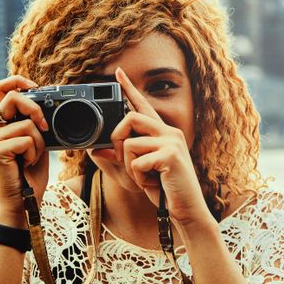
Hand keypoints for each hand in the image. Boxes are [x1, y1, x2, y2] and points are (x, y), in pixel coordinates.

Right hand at [0, 75, 49, 227]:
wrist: (23, 201)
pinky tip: (26, 164)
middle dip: (35, 107)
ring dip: (39, 142)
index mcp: (1, 123)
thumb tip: (49, 107)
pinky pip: (25, 140)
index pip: (1, 88)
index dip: (18, 81)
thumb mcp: (37, 143)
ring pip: (26, 124)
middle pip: (12, 96)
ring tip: (32, 157)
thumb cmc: (30, 174)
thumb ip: (36, 124)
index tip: (35, 87)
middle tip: (44, 126)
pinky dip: (34, 153)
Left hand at [110, 67, 208, 227]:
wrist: (188, 211)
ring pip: (130, 145)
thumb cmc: (166, 192)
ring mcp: (172, 143)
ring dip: (130, 167)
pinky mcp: (170, 156)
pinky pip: (137, 162)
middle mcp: (169, 133)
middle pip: (130, 119)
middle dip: (117, 139)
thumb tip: (96, 149)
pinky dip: (140, 177)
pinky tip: (154, 184)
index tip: (118, 72)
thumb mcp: (140, 173)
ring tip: (147, 178)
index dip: (129, 88)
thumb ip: (121, 158)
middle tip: (121, 159)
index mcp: (163, 133)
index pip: (143, 106)